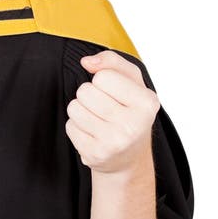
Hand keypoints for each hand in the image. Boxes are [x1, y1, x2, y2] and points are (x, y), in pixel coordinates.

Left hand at [65, 49, 160, 176]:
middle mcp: (133, 125)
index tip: (114, 93)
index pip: (103, 76)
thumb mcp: (131, 81)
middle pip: (85, 91)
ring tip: (98, 119)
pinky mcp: (95, 154)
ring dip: (81, 109)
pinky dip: (77, 126)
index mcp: (147, 103)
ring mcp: (114, 143)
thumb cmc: (130, 110)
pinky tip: (93, 133)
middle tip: (105, 107)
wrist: (130, 157)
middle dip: (90, 94)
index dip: (103, 80)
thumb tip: (86, 62)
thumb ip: (112, 61)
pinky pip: (70, 126)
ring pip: (74, 107)